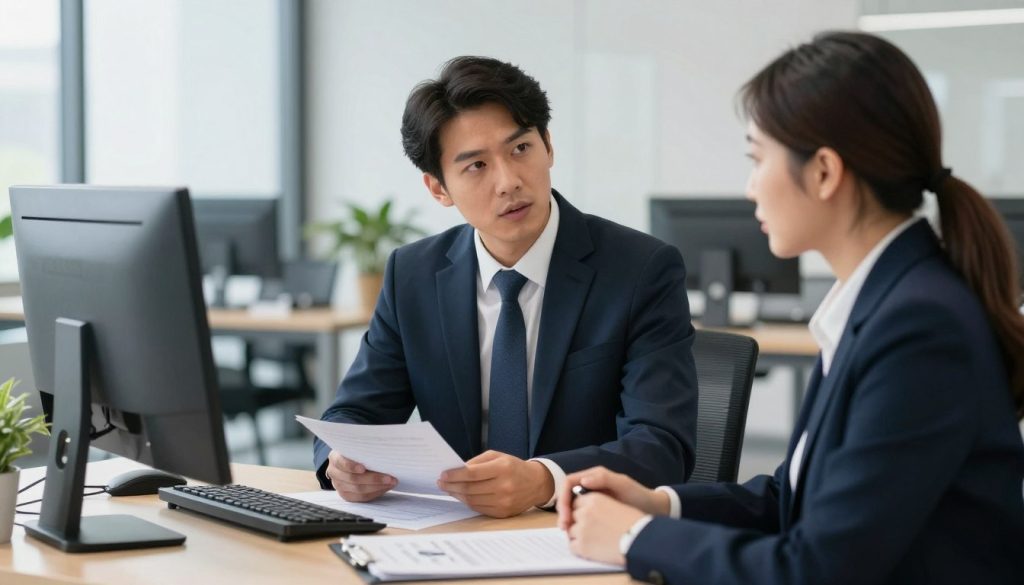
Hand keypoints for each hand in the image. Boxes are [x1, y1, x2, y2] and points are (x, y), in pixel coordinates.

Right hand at [325, 450, 396, 501]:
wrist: (353, 461)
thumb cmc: (359, 452)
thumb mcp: (359, 446)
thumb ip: (366, 449)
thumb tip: (385, 449)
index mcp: (335, 457)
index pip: (340, 462)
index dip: (351, 466)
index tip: (363, 468)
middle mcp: (334, 472)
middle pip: (352, 478)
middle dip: (374, 478)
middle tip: (390, 477)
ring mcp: (338, 485)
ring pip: (358, 490)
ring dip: (377, 487)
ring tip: (391, 482)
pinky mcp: (346, 495)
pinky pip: (361, 497)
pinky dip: (375, 493)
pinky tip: (385, 488)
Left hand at [437, 450, 553, 517]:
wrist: (536, 483)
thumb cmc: (513, 467)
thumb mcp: (498, 456)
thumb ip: (477, 462)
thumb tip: (456, 471)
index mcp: (503, 468)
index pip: (472, 473)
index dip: (455, 475)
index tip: (443, 474)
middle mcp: (504, 486)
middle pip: (470, 489)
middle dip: (452, 486)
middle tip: (441, 483)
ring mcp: (504, 502)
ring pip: (472, 500)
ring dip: (457, 495)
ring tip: (449, 489)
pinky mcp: (503, 513)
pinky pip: (479, 509)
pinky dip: (468, 502)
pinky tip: (462, 496)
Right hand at [556, 466, 668, 531]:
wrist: (652, 509)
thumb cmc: (638, 495)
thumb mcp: (623, 484)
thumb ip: (603, 478)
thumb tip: (582, 481)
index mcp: (592, 476)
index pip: (568, 483)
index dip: (563, 497)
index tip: (566, 514)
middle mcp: (588, 486)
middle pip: (566, 496)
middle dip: (562, 510)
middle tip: (564, 527)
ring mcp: (591, 499)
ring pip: (570, 506)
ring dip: (566, 518)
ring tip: (567, 532)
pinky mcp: (594, 511)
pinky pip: (579, 515)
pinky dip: (575, 523)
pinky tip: (576, 533)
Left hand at [566, 491, 645, 565]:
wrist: (642, 541)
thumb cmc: (635, 524)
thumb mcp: (617, 505)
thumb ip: (599, 504)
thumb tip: (586, 510)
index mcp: (594, 499)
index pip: (577, 502)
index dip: (581, 509)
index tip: (585, 516)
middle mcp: (585, 512)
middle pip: (572, 516)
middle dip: (578, 522)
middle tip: (590, 529)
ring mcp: (582, 529)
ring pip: (570, 531)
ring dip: (577, 535)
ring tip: (592, 540)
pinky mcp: (582, 546)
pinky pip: (572, 546)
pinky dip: (578, 548)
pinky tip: (590, 549)